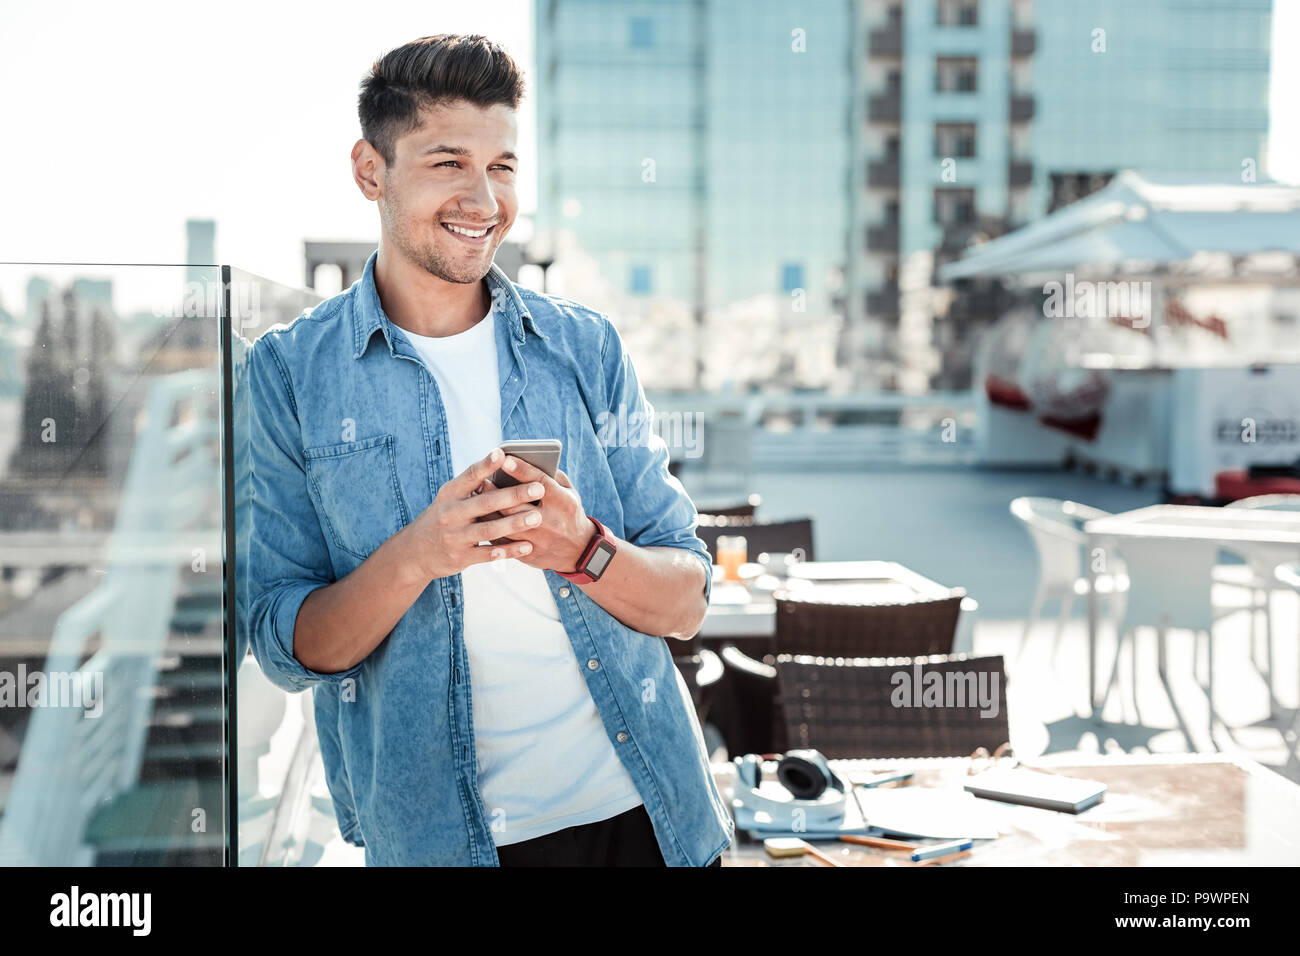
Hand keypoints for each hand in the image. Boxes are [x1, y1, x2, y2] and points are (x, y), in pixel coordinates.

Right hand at [402, 448, 550, 579]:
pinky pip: (488, 554)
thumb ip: (472, 487)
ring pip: (489, 529)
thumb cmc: (444, 518)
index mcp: (450, 494)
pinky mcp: (460, 557)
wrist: (417, 552)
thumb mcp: (450, 499)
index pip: (470, 476)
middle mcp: (451, 513)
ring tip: (537, 517)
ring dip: (515, 523)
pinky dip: (508, 550)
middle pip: (485, 502)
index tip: (502, 453)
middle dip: (514, 495)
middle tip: (538, 488)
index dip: (486, 465)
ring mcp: (455, 536)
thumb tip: (504, 463)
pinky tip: (527, 546)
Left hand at [471, 458, 589, 572]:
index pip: (540, 483)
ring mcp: (539, 541)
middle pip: (516, 506)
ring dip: (488, 511)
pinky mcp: (529, 554)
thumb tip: (530, 461)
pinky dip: (490, 529)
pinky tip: (480, 517)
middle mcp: (551, 522)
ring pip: (505, 526)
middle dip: (496, 492)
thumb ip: (553, 477)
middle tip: (481, 480)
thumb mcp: (570, 493)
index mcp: (563, 503)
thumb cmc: (570, 514)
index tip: (504, 459)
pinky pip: (503, 542)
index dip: (521, 470)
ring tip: (476, 498)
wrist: (579, 552)